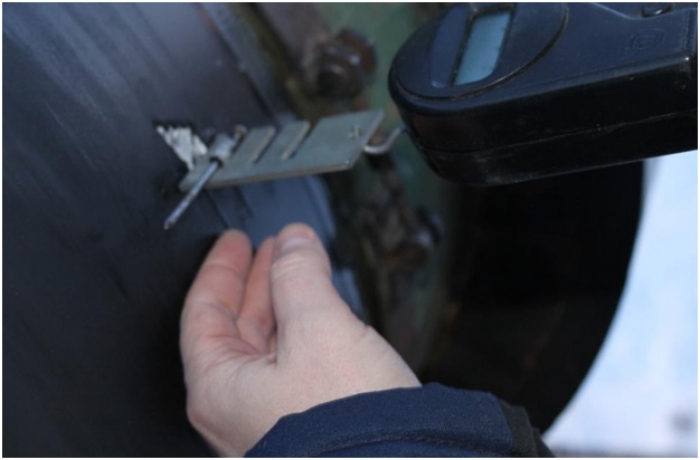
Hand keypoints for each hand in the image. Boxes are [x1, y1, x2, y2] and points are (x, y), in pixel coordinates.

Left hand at [180, 223, 419, 455]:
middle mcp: (238, 408)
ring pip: (270, 344)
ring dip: (286, 300)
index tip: (234, 242)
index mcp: (220, 388)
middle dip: (259, 280)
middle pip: (237, 326)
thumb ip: (299, 275)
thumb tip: (294, 241)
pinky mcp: (305, 423)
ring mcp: (271, 418)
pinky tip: (323, 311)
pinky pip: (294, 363)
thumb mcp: (318, 330)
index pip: (203, 311)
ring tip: (303, 268)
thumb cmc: (345, 433)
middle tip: (274, 248)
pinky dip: (306, 328)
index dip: (221, 268)